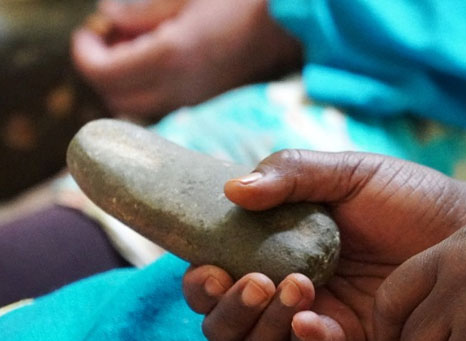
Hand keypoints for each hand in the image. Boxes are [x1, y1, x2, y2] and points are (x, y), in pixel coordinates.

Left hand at [72, 0, 300, 117]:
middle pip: (115, 99)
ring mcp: (193, 98)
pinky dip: (144, 87)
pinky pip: (159, 105)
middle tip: (110, 37)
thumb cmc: (239, 2)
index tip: (92, 29)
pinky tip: (156, 59)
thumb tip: (108, 17)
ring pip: (136, 108)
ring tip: (133, 47)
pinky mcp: (203, 100)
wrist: (284, 25)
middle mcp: (180, 86)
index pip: (103, 75)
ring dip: (122, 82)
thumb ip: (142, 9)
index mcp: (172, 56)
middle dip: (101, 69)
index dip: (85, 53)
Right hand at [182, 150, 465, 340]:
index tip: (210, 267)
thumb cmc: (406, 195)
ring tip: (293, 286)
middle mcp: (285, 285)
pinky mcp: (349, 338)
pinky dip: (301, 338)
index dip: (200, 280)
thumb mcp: (348, 173)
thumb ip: (291, 173)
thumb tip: (232, 189)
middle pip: (225, 322)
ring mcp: (316, 314)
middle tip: (250, 282)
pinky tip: (311, 316)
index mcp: (273, 245)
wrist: (464, 225)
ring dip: (260, 323)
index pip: (216, 273)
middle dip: (224, 310)